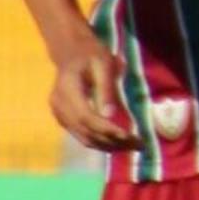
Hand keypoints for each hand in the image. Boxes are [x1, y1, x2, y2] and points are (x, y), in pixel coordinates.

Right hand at [42, 34, 136, 150]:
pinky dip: (101, 142)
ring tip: (134, 147)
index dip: (107, 129)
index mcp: (67, 89)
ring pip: (83, 138)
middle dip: (113, 141)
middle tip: (140, 145)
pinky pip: (82, 136)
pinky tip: (119, 144)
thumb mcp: (104, 64)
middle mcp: (58, 105)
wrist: (71, 52)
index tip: (129, 136)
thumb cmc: (90, 54)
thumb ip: (106, 89)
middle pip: (85, 131)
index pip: (86, 117)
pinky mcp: (64, 119)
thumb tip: (110, 115)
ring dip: (108, 146)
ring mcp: (59, 114)